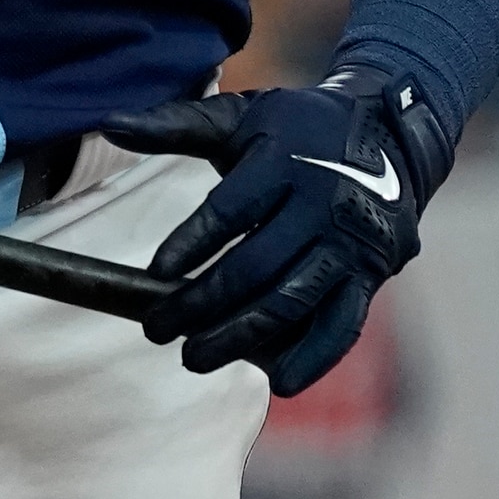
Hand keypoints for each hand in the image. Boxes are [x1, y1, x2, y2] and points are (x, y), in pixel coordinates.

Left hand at [101, 72, 450, 396]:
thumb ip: (174, 126)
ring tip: (193, 356)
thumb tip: (109, 123)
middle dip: (201, 303)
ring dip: (241, 336)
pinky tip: (277, 380)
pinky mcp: (372, 274)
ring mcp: (351, 243)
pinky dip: (313, 357)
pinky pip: (343, 324)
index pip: (231, 209)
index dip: (191, 242)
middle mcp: (323, 202)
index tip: (155, 273)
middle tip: (156, 329)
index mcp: (284, 160)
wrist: (388, 136)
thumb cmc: (296, 129)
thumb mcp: (240, 118)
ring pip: (292, 301)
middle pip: (256, 265)